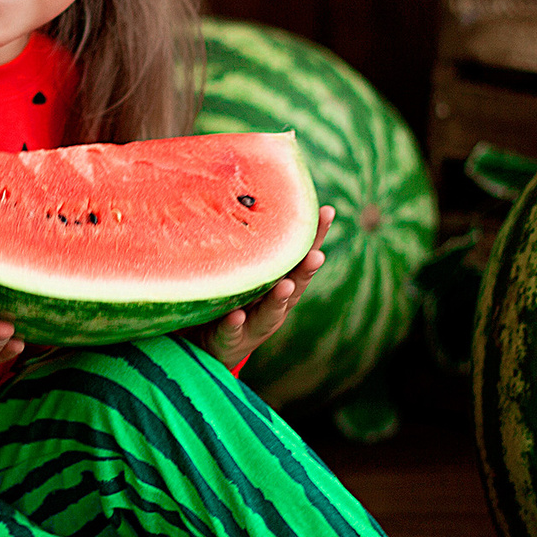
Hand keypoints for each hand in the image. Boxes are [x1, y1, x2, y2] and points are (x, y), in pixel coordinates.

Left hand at [198, 205, 331, 370]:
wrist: (210, 343)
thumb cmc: (234, 298)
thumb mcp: (246, 271)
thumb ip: (254, 244)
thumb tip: (254, 193)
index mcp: (280, 282)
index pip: (300, 255)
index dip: (315, 236)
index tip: (327, 212)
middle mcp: (274, 303)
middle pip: (295, 284)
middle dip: (306, 270)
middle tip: (317, 255)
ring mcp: (254, 322)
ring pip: (271, 311)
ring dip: (279, 298)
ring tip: (286, 286)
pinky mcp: (230, 338)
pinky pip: (233, 329)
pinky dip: (236, 323)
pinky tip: (236, 315)